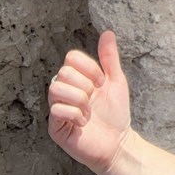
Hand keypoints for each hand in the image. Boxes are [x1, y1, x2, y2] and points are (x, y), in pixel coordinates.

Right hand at [48, 30, 132, 174]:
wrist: (119, 142)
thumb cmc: (116, 112)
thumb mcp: (116, 81)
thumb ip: (109, 58)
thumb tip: (107, 32)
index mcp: (77, 78)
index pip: (71, 57)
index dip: (90, 68)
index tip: (102, 82)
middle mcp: (64, 91)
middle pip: (64, 72)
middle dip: (86, 85)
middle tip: (95, 97)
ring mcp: (57, 109)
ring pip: (56, 88)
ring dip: (79, 99)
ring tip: (89, 110)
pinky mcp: (55, 128)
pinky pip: (56, 110)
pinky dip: (76, 114)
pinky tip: (84, 122)